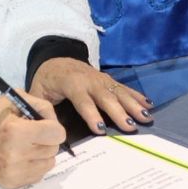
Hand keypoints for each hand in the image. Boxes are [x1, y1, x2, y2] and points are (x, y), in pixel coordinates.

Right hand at [0, 94, 66, 188]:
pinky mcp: (11, 184)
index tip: (43, 124)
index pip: (57, 134)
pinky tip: (20, 157)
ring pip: (49, 164)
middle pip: (54, 149)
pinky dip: (34, 165)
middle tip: (32, 133)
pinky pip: (38, 175)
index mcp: (16, 132)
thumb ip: (40, 106)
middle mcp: (16, 156)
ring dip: (42, 153)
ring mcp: (13, 173)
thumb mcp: (12, 100)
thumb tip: (56, 121)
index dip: (53, 126)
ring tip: (26, 145)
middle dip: (47, 139)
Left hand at [30, 58, 151, 136]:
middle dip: (118, 112)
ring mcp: (101, 79)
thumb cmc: (47, 80)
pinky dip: (137, 96)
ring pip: (119, 92)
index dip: (91, 115)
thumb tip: (50, 129)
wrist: (56, 59)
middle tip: (130, 127)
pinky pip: (124, 88)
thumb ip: (43, 109)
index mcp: (71, 83)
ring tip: (145, 117)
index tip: (100, 129)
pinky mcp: (108, 80)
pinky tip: (149, 105)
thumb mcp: (38, 92)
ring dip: (133, 105)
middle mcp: (90, 80)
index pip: (83, 101)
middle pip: (106, 97)